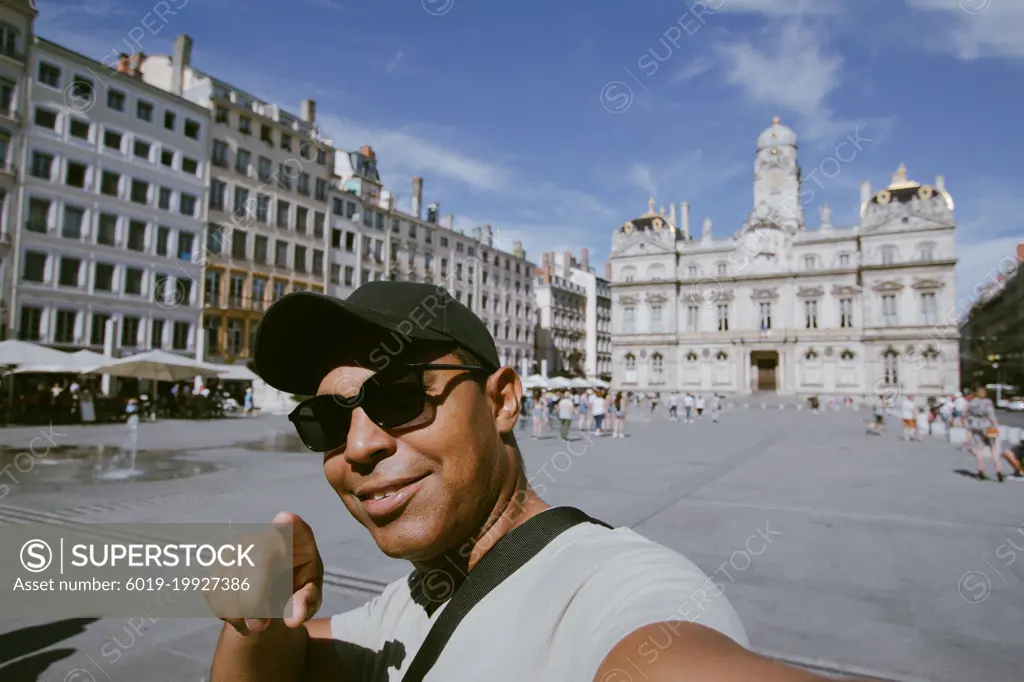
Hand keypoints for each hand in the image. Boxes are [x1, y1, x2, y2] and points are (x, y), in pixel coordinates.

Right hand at [213, 511, 323, 635]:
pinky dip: (226, 613)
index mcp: (297, 540)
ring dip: (238, 612)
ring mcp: (238, 547)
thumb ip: (306, 603)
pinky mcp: (218, 564)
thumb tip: (294, 618)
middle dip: (253, 600)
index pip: (294, 526)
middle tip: (261, 626)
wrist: (273, 595)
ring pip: (229, 580)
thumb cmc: (297, 590)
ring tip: (256, 623)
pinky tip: (242, 617)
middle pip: (254, 562)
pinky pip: (214, 592)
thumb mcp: (310, 596)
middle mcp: (265, 536)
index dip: (290, 523)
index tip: (286, 519)